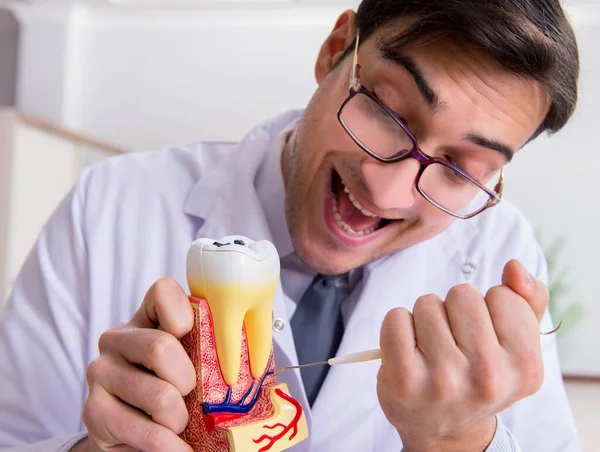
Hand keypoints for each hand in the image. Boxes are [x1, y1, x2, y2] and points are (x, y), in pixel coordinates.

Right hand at [82, 278, 195, 451]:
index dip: (188, 316)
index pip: (163, 293)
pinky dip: (172, 446)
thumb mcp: (190, 364)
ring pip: (159, 395)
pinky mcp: (94, 411)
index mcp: (146, 319)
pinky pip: (147, 432)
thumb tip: (252, 351)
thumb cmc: (170, 391)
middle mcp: (117, 339)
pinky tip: (180, 448)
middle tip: (192, 397)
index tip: (200, 342)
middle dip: (188, 381)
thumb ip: (208, 348)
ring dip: (180, 419)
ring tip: (179, 424)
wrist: (129, 434)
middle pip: (160, 347)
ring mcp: (101, 373)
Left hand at [377, 260, 548, 451]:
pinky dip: (398, 324)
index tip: (484, 336)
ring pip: (427, 303)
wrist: (443, 430)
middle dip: (455, 308)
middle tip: (455, 341)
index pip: (502, 295)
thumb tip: (514, 266)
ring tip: (432, 349)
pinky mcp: (403, 380)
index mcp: (525, 367)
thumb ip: (528, 300)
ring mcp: (443, 380)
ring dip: (426, 317)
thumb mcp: (517, 345)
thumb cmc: (479, 375)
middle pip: (462, 294)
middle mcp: (487, 377)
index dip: (489, 307)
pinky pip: (395, 318)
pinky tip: (407, 349)